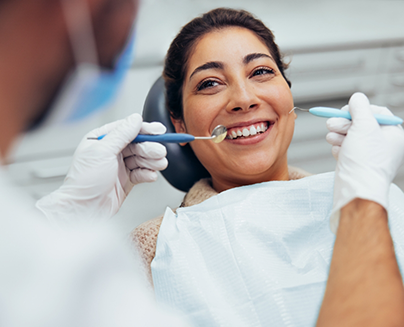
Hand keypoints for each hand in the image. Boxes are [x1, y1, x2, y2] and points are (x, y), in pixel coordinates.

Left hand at [36, 113, 167, 222]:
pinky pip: (141, 173)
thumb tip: (135, 120)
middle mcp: (111, 152)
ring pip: (142, 158)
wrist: (84, 209)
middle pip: (137, 144)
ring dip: (152, 161)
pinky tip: (151, 175)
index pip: (126, 129)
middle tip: (159, 152)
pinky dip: (148, 174)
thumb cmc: (84, 182)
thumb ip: (121, 134)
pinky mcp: (126, 180)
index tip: (158, 131)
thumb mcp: (102, 152)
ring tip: (159, 164)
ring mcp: (119, 166)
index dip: (144, 129)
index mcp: (101, 140)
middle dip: (150, 148)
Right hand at [325, 93, 403, 231]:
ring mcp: (369, 156)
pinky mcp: (357, 164)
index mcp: (394, 135)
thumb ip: (360, 108)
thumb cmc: (365, 161)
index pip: (377, 113)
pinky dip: (339, 148)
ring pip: (351, 136)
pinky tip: (338, 151)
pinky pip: (346, 149)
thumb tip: (357, 98)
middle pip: (361, 124)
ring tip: (332, 138)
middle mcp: (384, 145)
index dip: (360, 110)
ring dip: (338, 134)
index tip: (347, 110)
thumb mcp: (364, 126)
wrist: (356, 189)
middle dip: (344, 123)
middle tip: (332, 124)